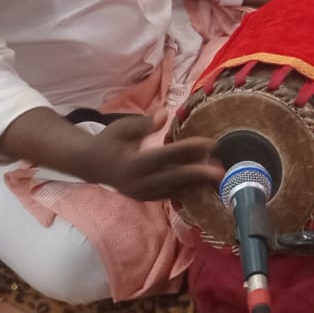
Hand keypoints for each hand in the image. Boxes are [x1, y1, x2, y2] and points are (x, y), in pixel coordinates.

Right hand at [91, 117, 219, 201]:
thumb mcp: (122, 127)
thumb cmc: (110, 141)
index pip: (167, 155)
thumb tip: (164, 114)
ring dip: (196, 184)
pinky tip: (202, 186)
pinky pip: (168, 196)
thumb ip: (143, 123)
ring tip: (217, 178)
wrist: (92, 165)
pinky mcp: (144, 198)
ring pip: (174, 189)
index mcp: (133, 163)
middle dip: (199, 174)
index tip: (211, 143)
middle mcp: (138, 182)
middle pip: (174, 178)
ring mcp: (141, 193)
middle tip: (221, 171)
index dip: (189, 149)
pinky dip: (186, 191)